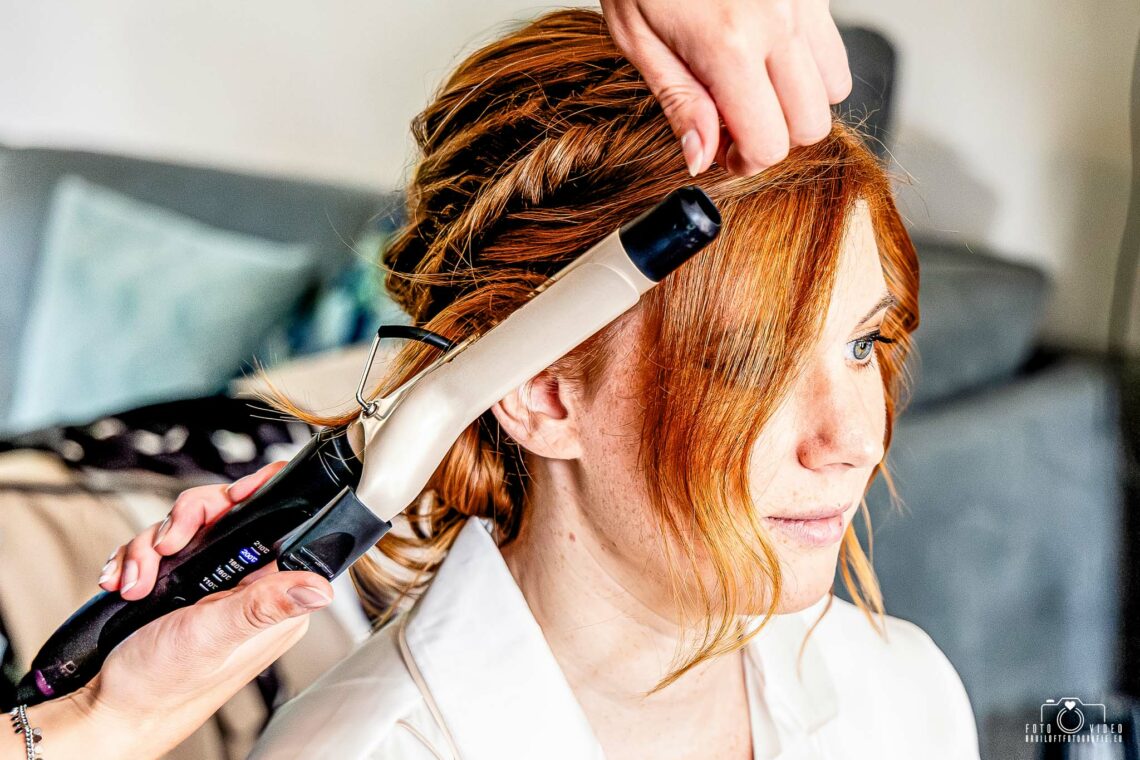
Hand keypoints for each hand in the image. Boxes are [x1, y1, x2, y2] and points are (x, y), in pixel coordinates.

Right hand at [55, 461, 332, 758]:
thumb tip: (323, 588)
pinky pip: (163, 545)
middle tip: (166, 548)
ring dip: (152, 546)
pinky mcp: (181, 584)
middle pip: (231, 514)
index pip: (286, 526)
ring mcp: (213, 584)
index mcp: (275, 599)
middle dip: (188, 522)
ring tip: (136, 582)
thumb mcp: (214, 637)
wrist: (105, 706)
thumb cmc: (161, 686)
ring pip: (192, 526)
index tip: (234, 498)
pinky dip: (138, 558)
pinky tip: (125, 581)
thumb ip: (264, 606)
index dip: (262, 499)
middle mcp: (250, 588)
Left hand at [600, 0, 852, 175]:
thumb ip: (678, 100)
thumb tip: (703, 158)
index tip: (723, 153)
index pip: (770, 143)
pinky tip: (766, 54)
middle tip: (734, 125)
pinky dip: (807, 63)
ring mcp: (803, 2)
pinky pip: (832, 44)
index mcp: (730, 46)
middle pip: (812, 125)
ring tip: (752, 88)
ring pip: (834, 87)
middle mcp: (778, 24)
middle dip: (775, 136)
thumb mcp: (637, 35)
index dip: (746, 162)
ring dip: (796, 101)